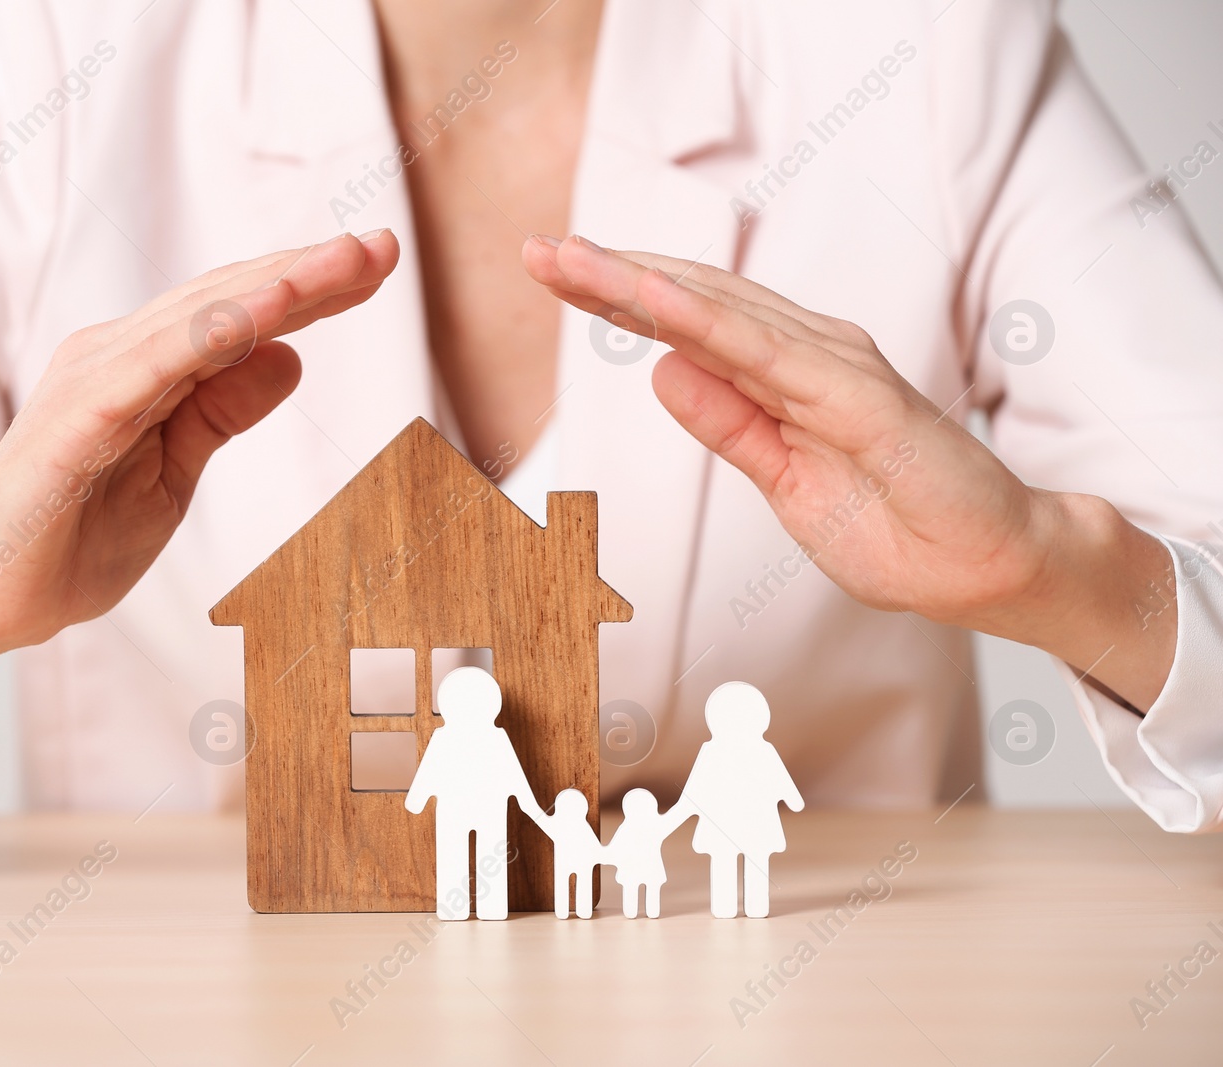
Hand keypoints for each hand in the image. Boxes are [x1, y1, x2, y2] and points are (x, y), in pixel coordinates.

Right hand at [0, 232, 398, 761]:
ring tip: (347, 262)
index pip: (240, 315)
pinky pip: (159, 364)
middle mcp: (120, 356)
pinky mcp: (80, 416)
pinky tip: (272, 311)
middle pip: (230, 299)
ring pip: (203, 316)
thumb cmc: (70, 536)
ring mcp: (96, 379)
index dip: (310, 288)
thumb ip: (222, 412)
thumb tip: (290, 356)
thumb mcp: (174, 472)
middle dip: (311, 272)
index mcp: (147, 369)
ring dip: (279, 284)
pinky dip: (216, 332)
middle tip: (384, 247)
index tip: (378, 263)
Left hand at [523, 235, 1175, 708]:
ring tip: (573, 258)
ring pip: (719, 312)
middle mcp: (807, 354)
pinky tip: (650, 297)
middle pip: (693, 302)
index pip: (686, 325)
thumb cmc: (894, 526)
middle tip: (536, 252)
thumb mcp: (784, 484)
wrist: (988, 566)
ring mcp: (833, 366)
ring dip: (642, 282)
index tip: (550, 274)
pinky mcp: (857, 395)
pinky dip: (704, 320)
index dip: (618, 297)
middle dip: (611, 276)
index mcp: (783, 377)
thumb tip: (662, 372)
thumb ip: (729, 427)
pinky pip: (764, 351)